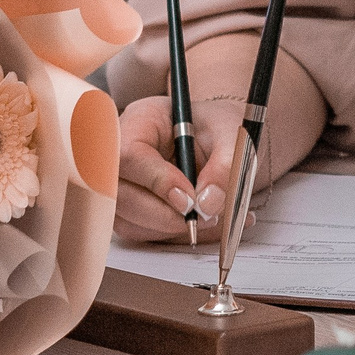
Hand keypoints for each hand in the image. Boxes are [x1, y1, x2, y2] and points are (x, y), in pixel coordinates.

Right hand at [114, 95, 248, 242]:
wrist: (220, 142)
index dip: (158, 181)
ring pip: (128, 219)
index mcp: (143, 119)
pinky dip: (174, 236)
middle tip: (205, 218)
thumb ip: (225, 167)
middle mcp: (122, 150)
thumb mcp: (233, 137)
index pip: (130, 153)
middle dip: (165, 215)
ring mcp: (121, 182)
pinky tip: (205, 225)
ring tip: (212, 220)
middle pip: (121, 192)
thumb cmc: (221, 131)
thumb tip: (208, 204)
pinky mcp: (129, 209)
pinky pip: (142, 233)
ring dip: (171, 229)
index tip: (191, 201)